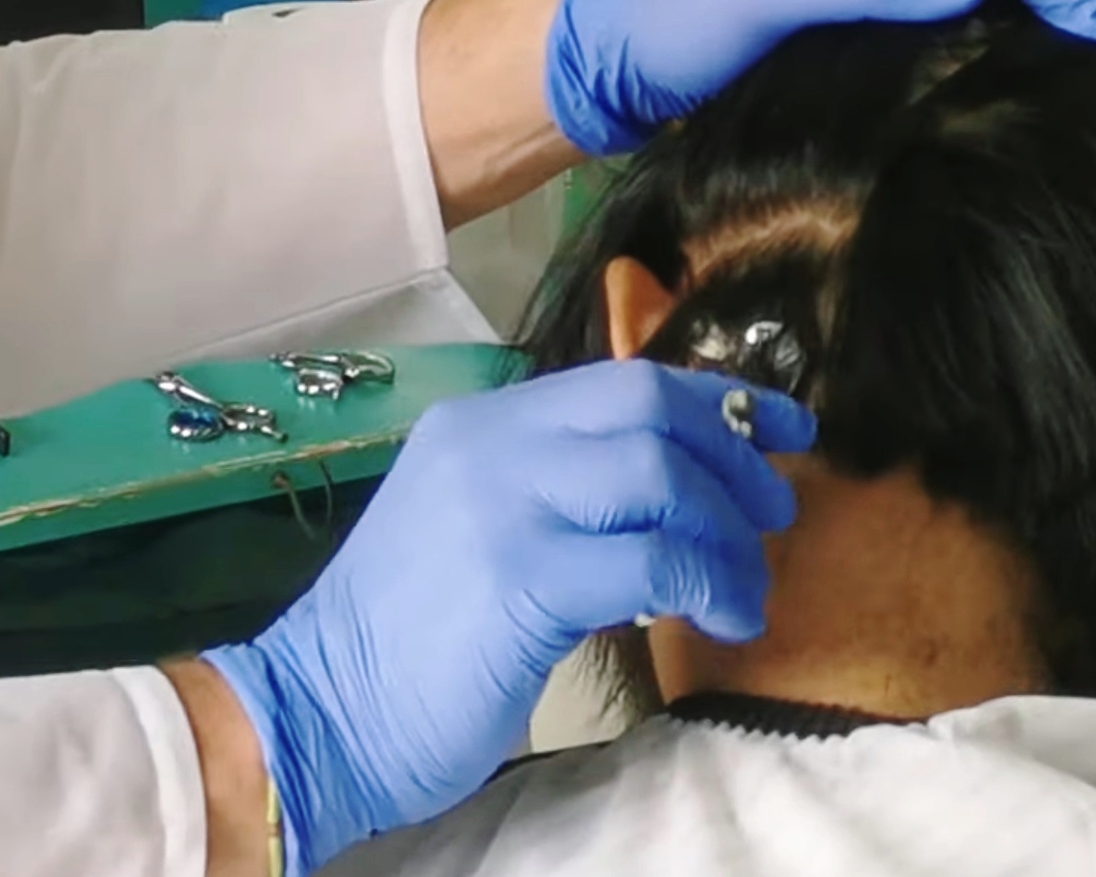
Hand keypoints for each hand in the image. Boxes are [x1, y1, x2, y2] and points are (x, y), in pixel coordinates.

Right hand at [203, 361, 816, 874]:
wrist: (314, 713)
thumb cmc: (408, 639)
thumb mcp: (480, 530)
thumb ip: (560, 492)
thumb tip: (680, 490)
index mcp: (482, 426)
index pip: (625, 382)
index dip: (720, 402)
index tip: (781, 432)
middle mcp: (490, 443)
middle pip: (651, 406)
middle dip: (734, 456)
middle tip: (772, 514)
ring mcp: (500, 502)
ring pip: (661, 473)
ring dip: (728, 533)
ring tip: (743, 588)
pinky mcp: (519, 576)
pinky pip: (654, 557)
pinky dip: (710, 583)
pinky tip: (722, 619)